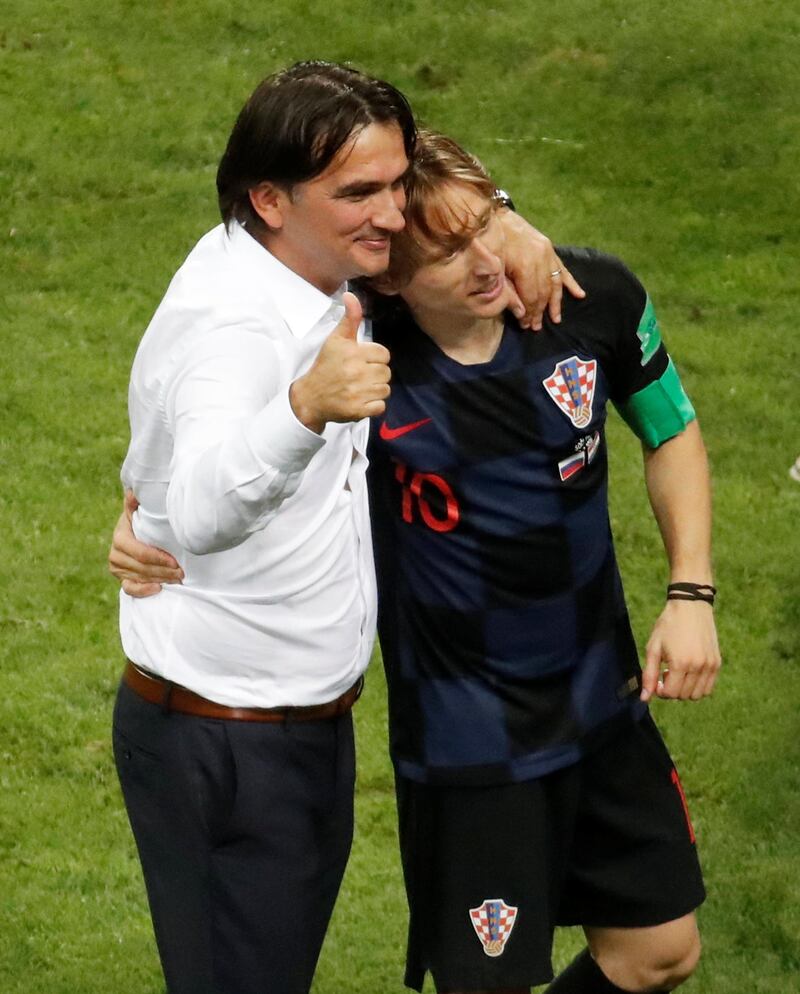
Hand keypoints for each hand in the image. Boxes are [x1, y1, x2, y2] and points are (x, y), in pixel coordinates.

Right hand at [108, 490, 183, 596]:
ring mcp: (117, 569)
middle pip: (143, 567)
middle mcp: (115, 554)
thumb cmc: (139, 521)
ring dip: (161, 579)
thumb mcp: (137, 511)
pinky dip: (143, 590)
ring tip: (178, 579)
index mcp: (120, 538)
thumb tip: (133, 492)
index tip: (176, 561)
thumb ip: (134, 502)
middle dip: (164, 571)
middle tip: (182, 572)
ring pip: (140, 578)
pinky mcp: (121, 579)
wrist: (133, 534)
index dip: (159, 558)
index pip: (141, 553)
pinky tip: (158, 588)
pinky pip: (130, 589)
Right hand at [289, 292, 390, 431]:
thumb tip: (350, 295)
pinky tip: (361, 400)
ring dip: (375, 390)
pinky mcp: (358, 410)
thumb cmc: (326, 366)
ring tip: (360, 388)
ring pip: (385, 389)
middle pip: (386, 372)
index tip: (361, 361)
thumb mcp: (336, 340)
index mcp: (353, 352)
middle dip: (375, 374)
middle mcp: (357, 372)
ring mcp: (358, 392)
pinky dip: (373, 406)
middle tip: (360, 376)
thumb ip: (349, 318)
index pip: (383, 354)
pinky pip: (380, 406)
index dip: (374, 358)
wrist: (310, 397)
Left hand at [498, 211, 584, 329]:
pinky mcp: (548, 247)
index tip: (527, 326)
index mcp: (525, 265)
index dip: (530, 313)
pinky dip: (570, 282)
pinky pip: (562, 268)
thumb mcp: (493, 269)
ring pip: (555, 282)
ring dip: (556, 302)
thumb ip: (507, 292)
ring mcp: (547, 252)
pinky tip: (580, 294)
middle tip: (537, 327)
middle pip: (543, 291)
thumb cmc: (488, 242)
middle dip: (540, 311)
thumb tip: (521, 313)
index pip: (531, 297)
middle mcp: (541, 258)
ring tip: (557, 319)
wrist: (492, 214)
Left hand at [640, 599, 720, 700]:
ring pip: (698, 695)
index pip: (671, 694)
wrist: (691, 606)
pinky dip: (697, 686)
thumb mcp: (653, 648)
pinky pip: (708, 687)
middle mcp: (698, 667)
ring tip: (678, 672)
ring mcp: (710, 665)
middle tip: (667, 672)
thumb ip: (649, 675)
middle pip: (684, 696)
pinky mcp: (717, 663)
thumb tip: (644, 698)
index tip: (658, 677)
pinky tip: (689, 671)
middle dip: (672, 689)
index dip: (661, 690)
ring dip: (685, 689)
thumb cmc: (668, 625)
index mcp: (680, 663)